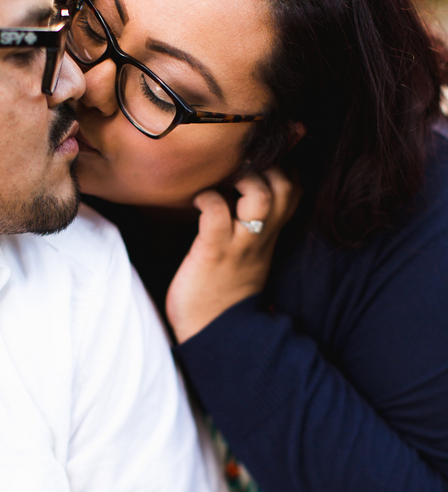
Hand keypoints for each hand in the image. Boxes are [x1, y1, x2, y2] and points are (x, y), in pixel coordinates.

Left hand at [166, 169, 299, 342]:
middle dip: (268, 164)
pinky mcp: (213, 252)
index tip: (262, 156)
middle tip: (238, 165)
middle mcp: (260, 238)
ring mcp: (239, 245)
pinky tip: (197, 201)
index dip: (285, 165)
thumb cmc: (222, 292)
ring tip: (222, 180)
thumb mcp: (247, 257)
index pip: (294, 191)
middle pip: (286, 187)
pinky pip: (216, 214)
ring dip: (243, 178)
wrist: (213, 334)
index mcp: (269, 237)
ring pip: (261, 197)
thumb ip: (250, 228)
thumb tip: (238, 200)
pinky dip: (207, 198)